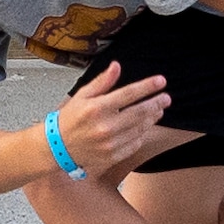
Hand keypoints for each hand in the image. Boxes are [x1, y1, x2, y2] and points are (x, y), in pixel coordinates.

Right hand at [54, 62, 171, 175]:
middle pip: (139, 112)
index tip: (161, 81)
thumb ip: (102, 82)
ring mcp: (109, 144)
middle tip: (166, 98)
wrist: (57, 147)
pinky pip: (134, 144)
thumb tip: (117, 66)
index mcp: (97, 108)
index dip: (147, 87)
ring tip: (158, 110)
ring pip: (139, 129)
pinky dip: (142, 134)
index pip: (128, 94)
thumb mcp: (82, 95)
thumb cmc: (69, 119)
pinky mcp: (112, 157)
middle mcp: (105, 127)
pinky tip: (144, 126)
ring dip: (152, 118)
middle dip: (156, 103)